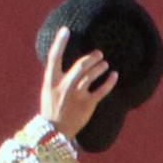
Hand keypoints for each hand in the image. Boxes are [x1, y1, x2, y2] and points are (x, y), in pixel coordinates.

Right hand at [36, 25, 119, 140]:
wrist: (54, 132)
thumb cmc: (51, 108)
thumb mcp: (48, 90)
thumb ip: (57, 76)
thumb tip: (71, 62)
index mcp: (51, 81)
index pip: (54, 57)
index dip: (59, 42)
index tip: (66, 30)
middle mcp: (64, 87)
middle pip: (80, 65)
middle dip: (91, 57)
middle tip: (99, 54)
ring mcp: (76, 96)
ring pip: (91, 76)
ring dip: (100, 67)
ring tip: (105, 64)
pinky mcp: (87, 105)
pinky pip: (102, 90)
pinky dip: (109, 82)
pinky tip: (114, 75)